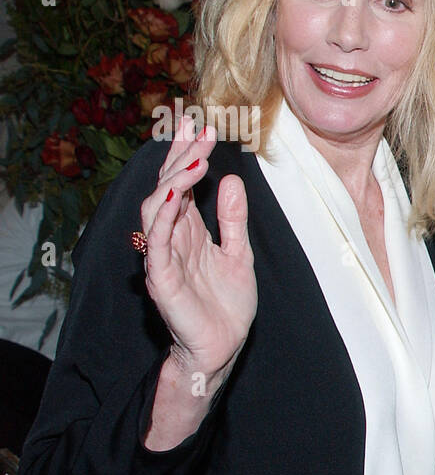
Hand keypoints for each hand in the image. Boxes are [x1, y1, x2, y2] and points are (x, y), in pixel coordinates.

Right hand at [140, 116, 255, 386]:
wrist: (221, 348)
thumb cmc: (226, 305)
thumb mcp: (239, 253)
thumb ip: (232, 219)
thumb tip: (231, 179)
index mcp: (188, 230)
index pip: (181, 184)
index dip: (188, 155)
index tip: (202, 126)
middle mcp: (171, 239)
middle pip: (166, 188)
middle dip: (179, 157)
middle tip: (197, 128)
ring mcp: (163, 258)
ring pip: (156, 210)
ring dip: (173, 182)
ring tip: (194, 159)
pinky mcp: (161, 280)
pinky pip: (156, 245)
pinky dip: (162, 220)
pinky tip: (174, 198)